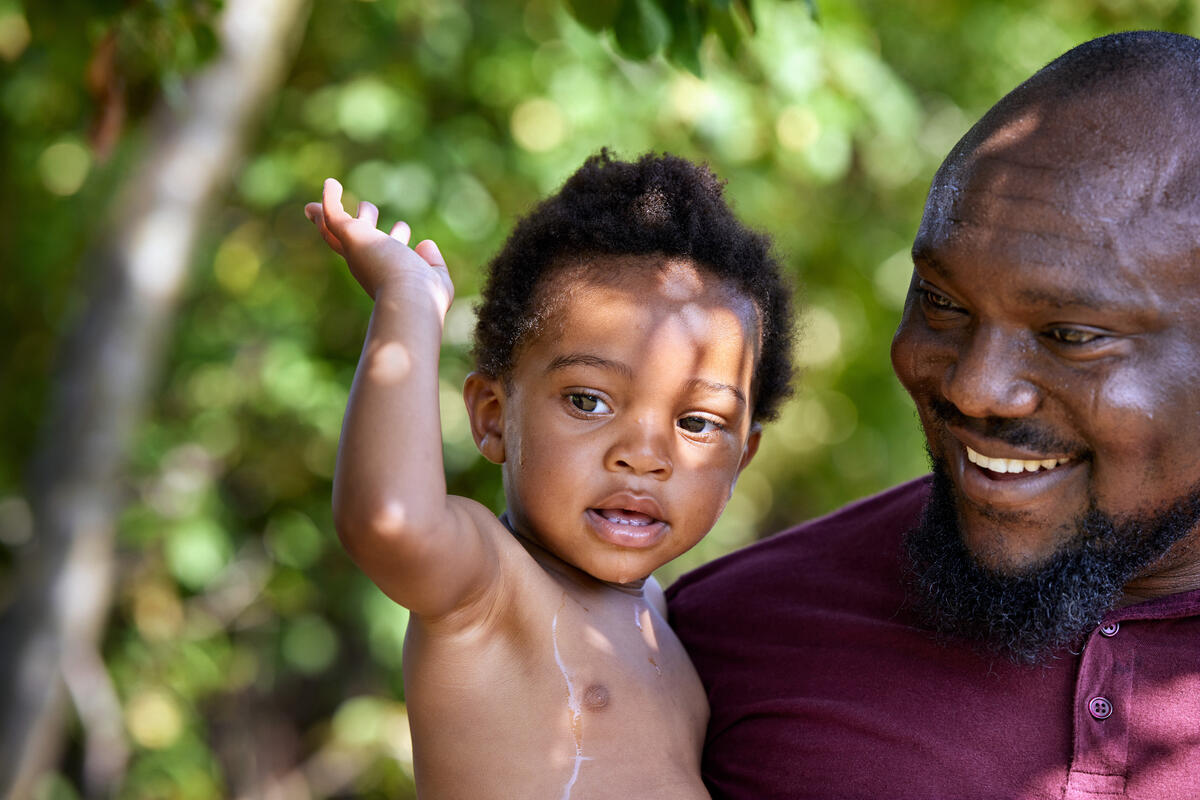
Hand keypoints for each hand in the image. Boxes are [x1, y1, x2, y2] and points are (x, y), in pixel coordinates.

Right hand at [305, 178, 452, 313]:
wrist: (409, 297)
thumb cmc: (423, 296)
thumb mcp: (436, 280)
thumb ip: (432, 263)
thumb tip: (425, 244)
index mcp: (386, 275)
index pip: (389, 253)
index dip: (393, 239)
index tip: (403, 228)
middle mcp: (367, 263)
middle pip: (357, 241)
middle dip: (364, 222)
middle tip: (367, 208)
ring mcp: (357, 249)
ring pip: (342, 227)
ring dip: (351, 210)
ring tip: (347, 193)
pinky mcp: (351, 235)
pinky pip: (333, 214)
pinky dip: (330, 198)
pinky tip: (330, 182)